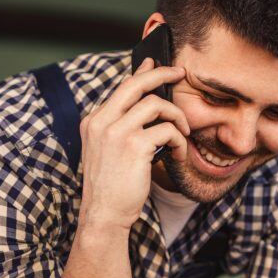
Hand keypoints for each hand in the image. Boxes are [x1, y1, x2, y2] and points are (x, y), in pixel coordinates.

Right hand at [77, 58, 188, 230]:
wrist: (104, 214)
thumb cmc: (113, 186)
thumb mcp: (110, 151)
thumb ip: (122, 127)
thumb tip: (147, 105)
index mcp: (94, 121)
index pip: (121, 87)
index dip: (142, 73)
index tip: (156, 63)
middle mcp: (101, 121)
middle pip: (136, 84)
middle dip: (161, 74)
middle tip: (179, 72)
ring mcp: (115, 132)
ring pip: (156, 105)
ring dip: (177, 117)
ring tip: (183, 133)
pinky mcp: (134, 146)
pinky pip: (167, 130)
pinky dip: (179, 140)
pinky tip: (179, 153)